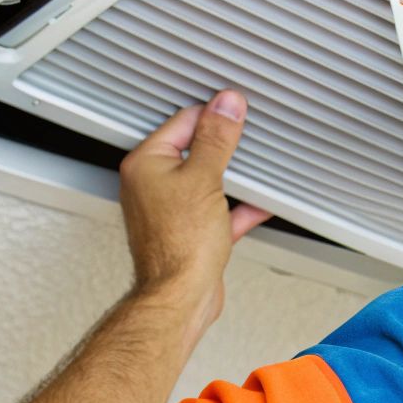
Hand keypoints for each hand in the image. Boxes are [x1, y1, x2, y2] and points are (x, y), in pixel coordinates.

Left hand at [117, 90, 270, 330]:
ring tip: (253, 174)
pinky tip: (257, 206)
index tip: (236, 114)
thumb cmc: (180, 246)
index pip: (182, 121)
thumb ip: (217, 139)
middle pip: (194, 150)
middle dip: (224, 147)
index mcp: (145, 164)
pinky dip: (236, 207)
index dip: (213, 115)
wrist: (181, 297)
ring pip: (206, 180)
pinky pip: (215, 210)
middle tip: (245, 142)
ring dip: (232, 178)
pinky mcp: (187, 231)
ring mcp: (168, 209)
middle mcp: (151, 184)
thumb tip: (225, 105)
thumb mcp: (205, 179)